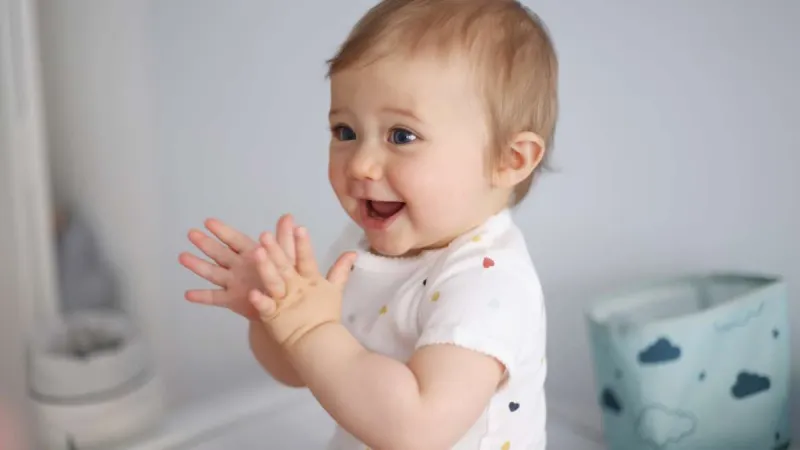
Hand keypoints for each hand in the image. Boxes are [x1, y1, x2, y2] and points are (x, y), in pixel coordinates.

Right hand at [179, 215, 298, 320]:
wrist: (286, 306)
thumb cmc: (287, 279)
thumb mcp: (289, 258)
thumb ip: (285, 239)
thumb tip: (288, 216)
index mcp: (251, 253)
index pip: (235, 240)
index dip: (223, 231)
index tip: (208, 221)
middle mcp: (238, 266)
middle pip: (219, 253)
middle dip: (206, 244)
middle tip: (191, 233)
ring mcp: (233, 282)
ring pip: (213, 272)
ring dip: (198, 265)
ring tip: (183, 257)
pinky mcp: (232, 300)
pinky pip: (215, 298)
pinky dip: (202, 297)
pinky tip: (188, 294)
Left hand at [249, 226, 355, 347]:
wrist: (319, 344)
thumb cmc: (325, 315)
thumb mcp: (335, 290)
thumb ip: (341, 270)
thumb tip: (353, 253)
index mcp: (310, 280)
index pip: (307, 260)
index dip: (304, 245)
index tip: (300, 228)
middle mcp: (296, 288)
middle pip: (285, 267)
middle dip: (276, 250)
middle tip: (266, 235)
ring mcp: (284, 302)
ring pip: (273, 282)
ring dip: (265, 268)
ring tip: (257, 253)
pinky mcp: (273, 316)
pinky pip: (266, 307)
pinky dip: (260, 301)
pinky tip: (252, 293)